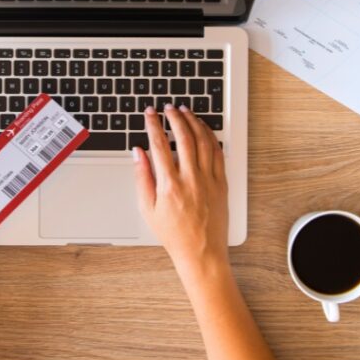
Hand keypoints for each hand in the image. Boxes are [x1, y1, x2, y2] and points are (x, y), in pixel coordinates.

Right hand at [132, 104, 227, 277]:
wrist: (201, 252)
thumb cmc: (174, 234)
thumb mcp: (148, 208)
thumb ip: (142, 177)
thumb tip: (138, 153)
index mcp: (170, 185)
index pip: (159, 144)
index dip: (153, 124)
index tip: (150, 114)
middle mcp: (191, 179)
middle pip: (183, 137)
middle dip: (174, 117)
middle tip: (168, 108)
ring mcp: (209, 179)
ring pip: (203, 141)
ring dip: (193, 122)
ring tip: (185, 112)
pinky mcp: (221, 183)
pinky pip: (218, 152)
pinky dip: (210, 136)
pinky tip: (203, 129)